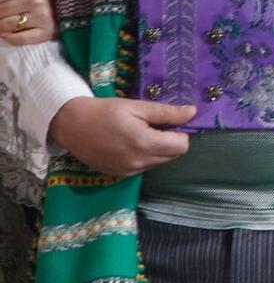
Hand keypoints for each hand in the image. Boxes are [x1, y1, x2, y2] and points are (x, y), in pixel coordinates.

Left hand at [0, 0, 55, 45]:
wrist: (64, 0)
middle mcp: (37, 0)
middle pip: (0, 12)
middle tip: (0, 15)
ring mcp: (44, 17)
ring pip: (7, 26)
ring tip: (1, 23)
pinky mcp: (48, 31)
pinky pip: (21, 39)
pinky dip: (10, 38)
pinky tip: (5, 35)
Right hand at [49, 98, 196, 176]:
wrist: (70, 125)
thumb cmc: (104, 111)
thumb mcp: (136, 107)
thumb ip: (166, 113)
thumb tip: (193, 112)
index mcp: (145, 143)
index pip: (182, 146)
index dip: (181, 132)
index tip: (169, 122)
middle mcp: (139, 162)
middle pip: (173, 155)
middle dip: (170, 141)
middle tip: (153, 126)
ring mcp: (128, 171)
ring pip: (160, 162)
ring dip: (158, 150)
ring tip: (139, 134)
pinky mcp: (120, 175)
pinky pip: (144, 167)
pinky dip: (145, 157)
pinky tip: (130, 144)